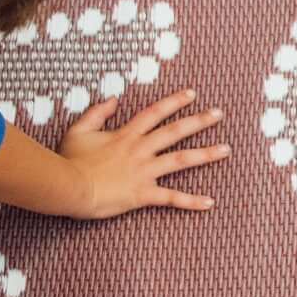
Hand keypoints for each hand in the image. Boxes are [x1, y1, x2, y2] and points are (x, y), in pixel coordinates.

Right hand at [56, 88, 227, 214]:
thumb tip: (114, 99)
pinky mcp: (143, 194)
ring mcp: (144, 171)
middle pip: (175, 131)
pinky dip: (192, 201)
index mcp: (126, 134)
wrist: (69, 187)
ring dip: (206, 154)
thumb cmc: (70, 160)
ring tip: (226, 150)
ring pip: (182, 160)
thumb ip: (97, 113)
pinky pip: (172, 198)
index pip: (155, 113)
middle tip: (219, 114)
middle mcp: (140, 150)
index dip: (174, 102)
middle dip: (199, 121)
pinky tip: (210, 203)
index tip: (192, 94)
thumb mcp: (79, 130)